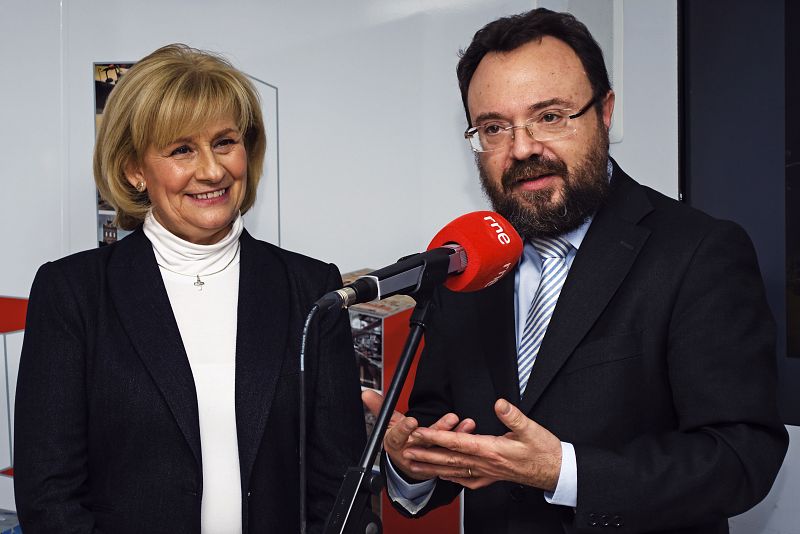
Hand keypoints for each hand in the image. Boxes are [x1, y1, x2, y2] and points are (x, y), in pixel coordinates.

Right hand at [361, 389, 475, 481]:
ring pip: (442, 447)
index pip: (398, 436)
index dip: (404, 429)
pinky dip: (462, 443)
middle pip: (425, 441)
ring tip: (466, 423)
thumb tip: (365, 393)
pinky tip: (470, 432)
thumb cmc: (398, 439)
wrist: (407, 463)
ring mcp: (426, 459)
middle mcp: (412, 452)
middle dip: (439, 429)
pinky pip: (452, 454)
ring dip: (456, 435)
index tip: (411, 421)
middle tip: (451, 418)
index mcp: (395, 443)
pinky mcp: (439, 463)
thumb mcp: (386, 424)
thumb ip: (379, 407)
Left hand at [404, 398, 561, 490]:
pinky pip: (467, 479)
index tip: (420, 432)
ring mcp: (488, 472)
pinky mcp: (493, 476)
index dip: (437, 437)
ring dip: (432, 467)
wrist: (556, 471)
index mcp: (492, 449)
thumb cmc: (545, 451)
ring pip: (454, 470)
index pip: (457, 442)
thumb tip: (499, 403)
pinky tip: (443, 476)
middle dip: (426, 454)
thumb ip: (512, 416)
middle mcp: (486, 463)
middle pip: (449, 459)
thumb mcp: (531, 428)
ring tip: (414, 464)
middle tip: (405, 450)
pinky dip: (451, 477)